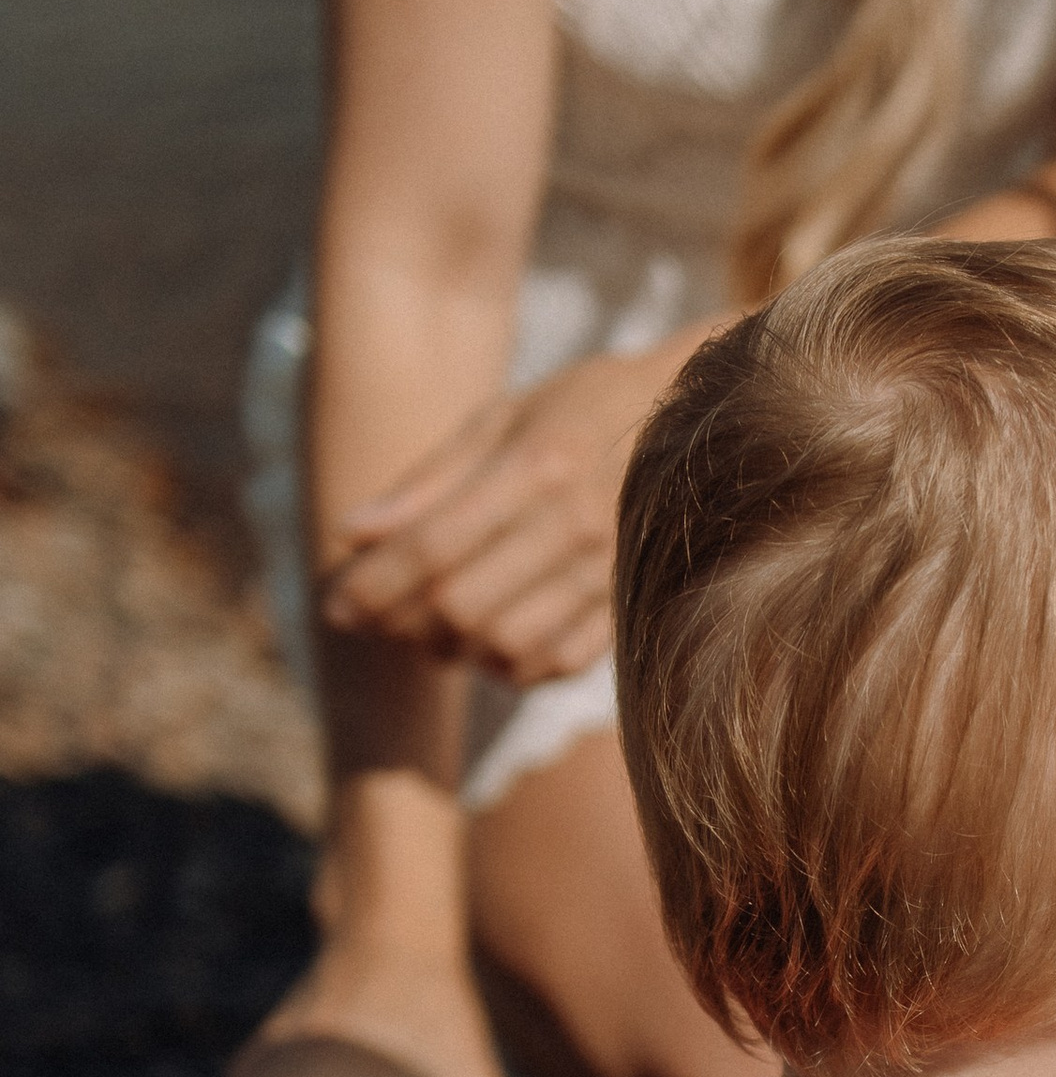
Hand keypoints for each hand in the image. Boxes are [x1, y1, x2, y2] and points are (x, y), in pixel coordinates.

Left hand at [319, 340, 705, 684]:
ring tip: (430, 630)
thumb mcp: (501, 420)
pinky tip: (491, 642)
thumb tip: (352, 534)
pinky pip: (558, 664)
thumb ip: (429, 481)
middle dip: (405, 623)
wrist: (700, 417)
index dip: (373, 585)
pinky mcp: (631, 605)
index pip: (433, 546)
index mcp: (536, 467)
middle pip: (463, 606)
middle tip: (379, 618)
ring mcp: (609, 572)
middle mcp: (574, 526)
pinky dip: (511, 666)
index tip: (333, 606)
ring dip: (454, 650)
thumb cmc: (583, 409)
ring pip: (508, 645)